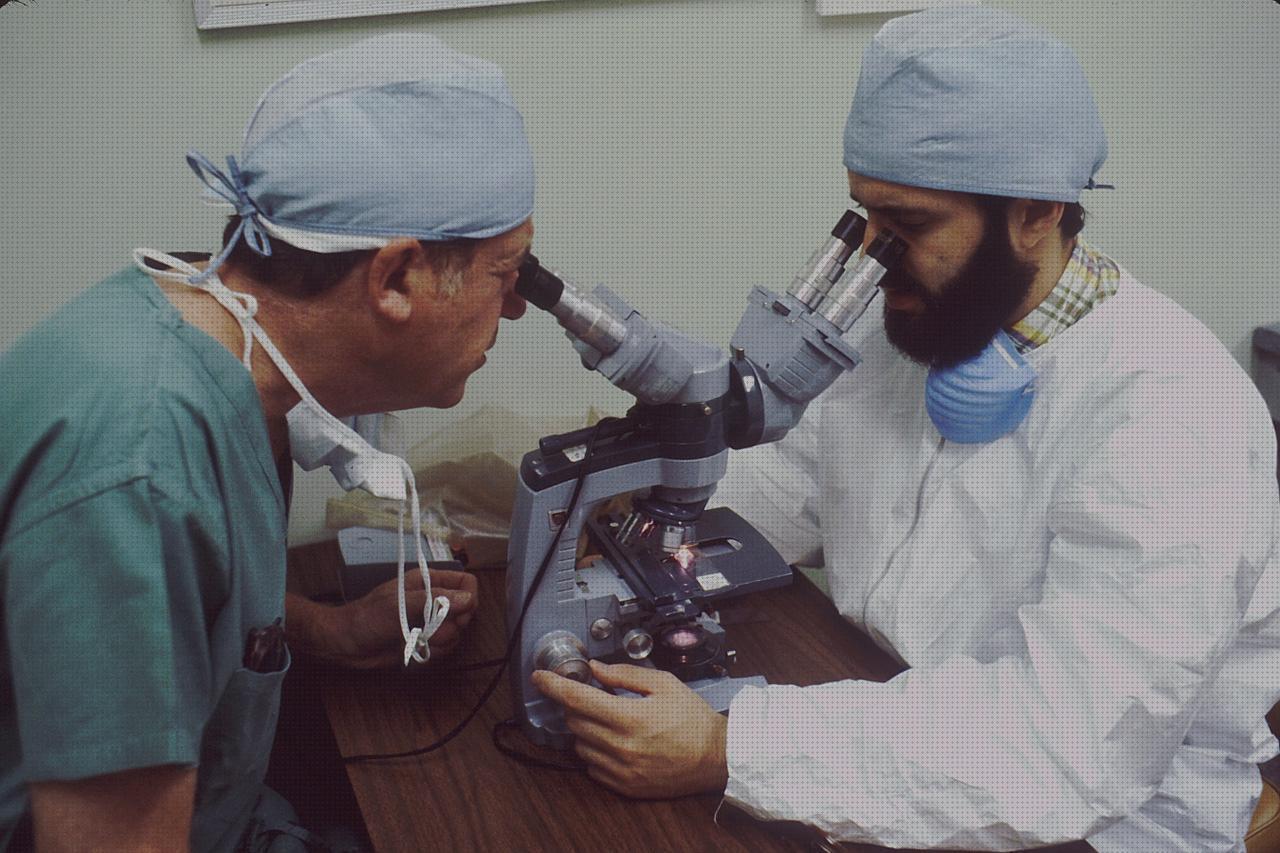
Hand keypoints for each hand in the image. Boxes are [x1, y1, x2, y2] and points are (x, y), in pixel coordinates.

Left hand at [285, 568, 477, 668]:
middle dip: (452, 627)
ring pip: (456, 634)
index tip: (456, 615)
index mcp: (428, 582)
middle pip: (466, 613)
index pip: (467, 584)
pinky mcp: (425, 642)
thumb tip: (468, 600)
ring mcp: (430, 622)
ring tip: (416, 642)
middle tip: (431, 632)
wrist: (345, 644)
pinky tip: (412, 650)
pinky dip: (431, 654)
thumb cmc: (367, 617)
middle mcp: (433, 600)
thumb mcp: (399, 605)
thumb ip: (434, 601)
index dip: (468, 600)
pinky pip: (443, 650)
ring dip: (440, 643)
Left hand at [531, 660, 727, 798]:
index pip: (577, 699)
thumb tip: (596, 669)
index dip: (553, 685)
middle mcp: (621, 746)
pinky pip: (592, 767)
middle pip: (575, 721)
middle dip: (576, 704)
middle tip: (593, 696)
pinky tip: (614, 742)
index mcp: (630, 717)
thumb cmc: (694, 719)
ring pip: (580, 745)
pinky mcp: (625, 786)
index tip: (540, 677)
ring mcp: (621, 769)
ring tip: (609, 720)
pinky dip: (595, 752)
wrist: (716, 757)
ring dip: (585, 729)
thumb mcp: (664, 684)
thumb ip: (625, 674)